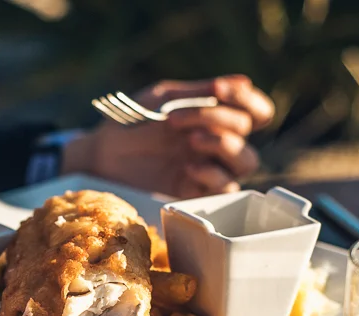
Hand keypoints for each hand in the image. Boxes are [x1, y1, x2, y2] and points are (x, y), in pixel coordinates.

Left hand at [62, 75, 273, 197]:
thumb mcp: (162, 97)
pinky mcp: (195, 191)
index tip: (219, 90)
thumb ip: (199, 91)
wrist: (101, 152)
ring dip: (223, 145)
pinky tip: (190, 167)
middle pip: (246, 131)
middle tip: (175, 120)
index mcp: (214, 115)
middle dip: (217, 119)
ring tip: (190, 141)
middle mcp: (217, 141)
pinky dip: (214, 175)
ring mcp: (208, 166)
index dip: (248, 100)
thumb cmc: (130, 121)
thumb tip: (244, 81)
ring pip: (246, 161)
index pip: (256, 110)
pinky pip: (225, 188)